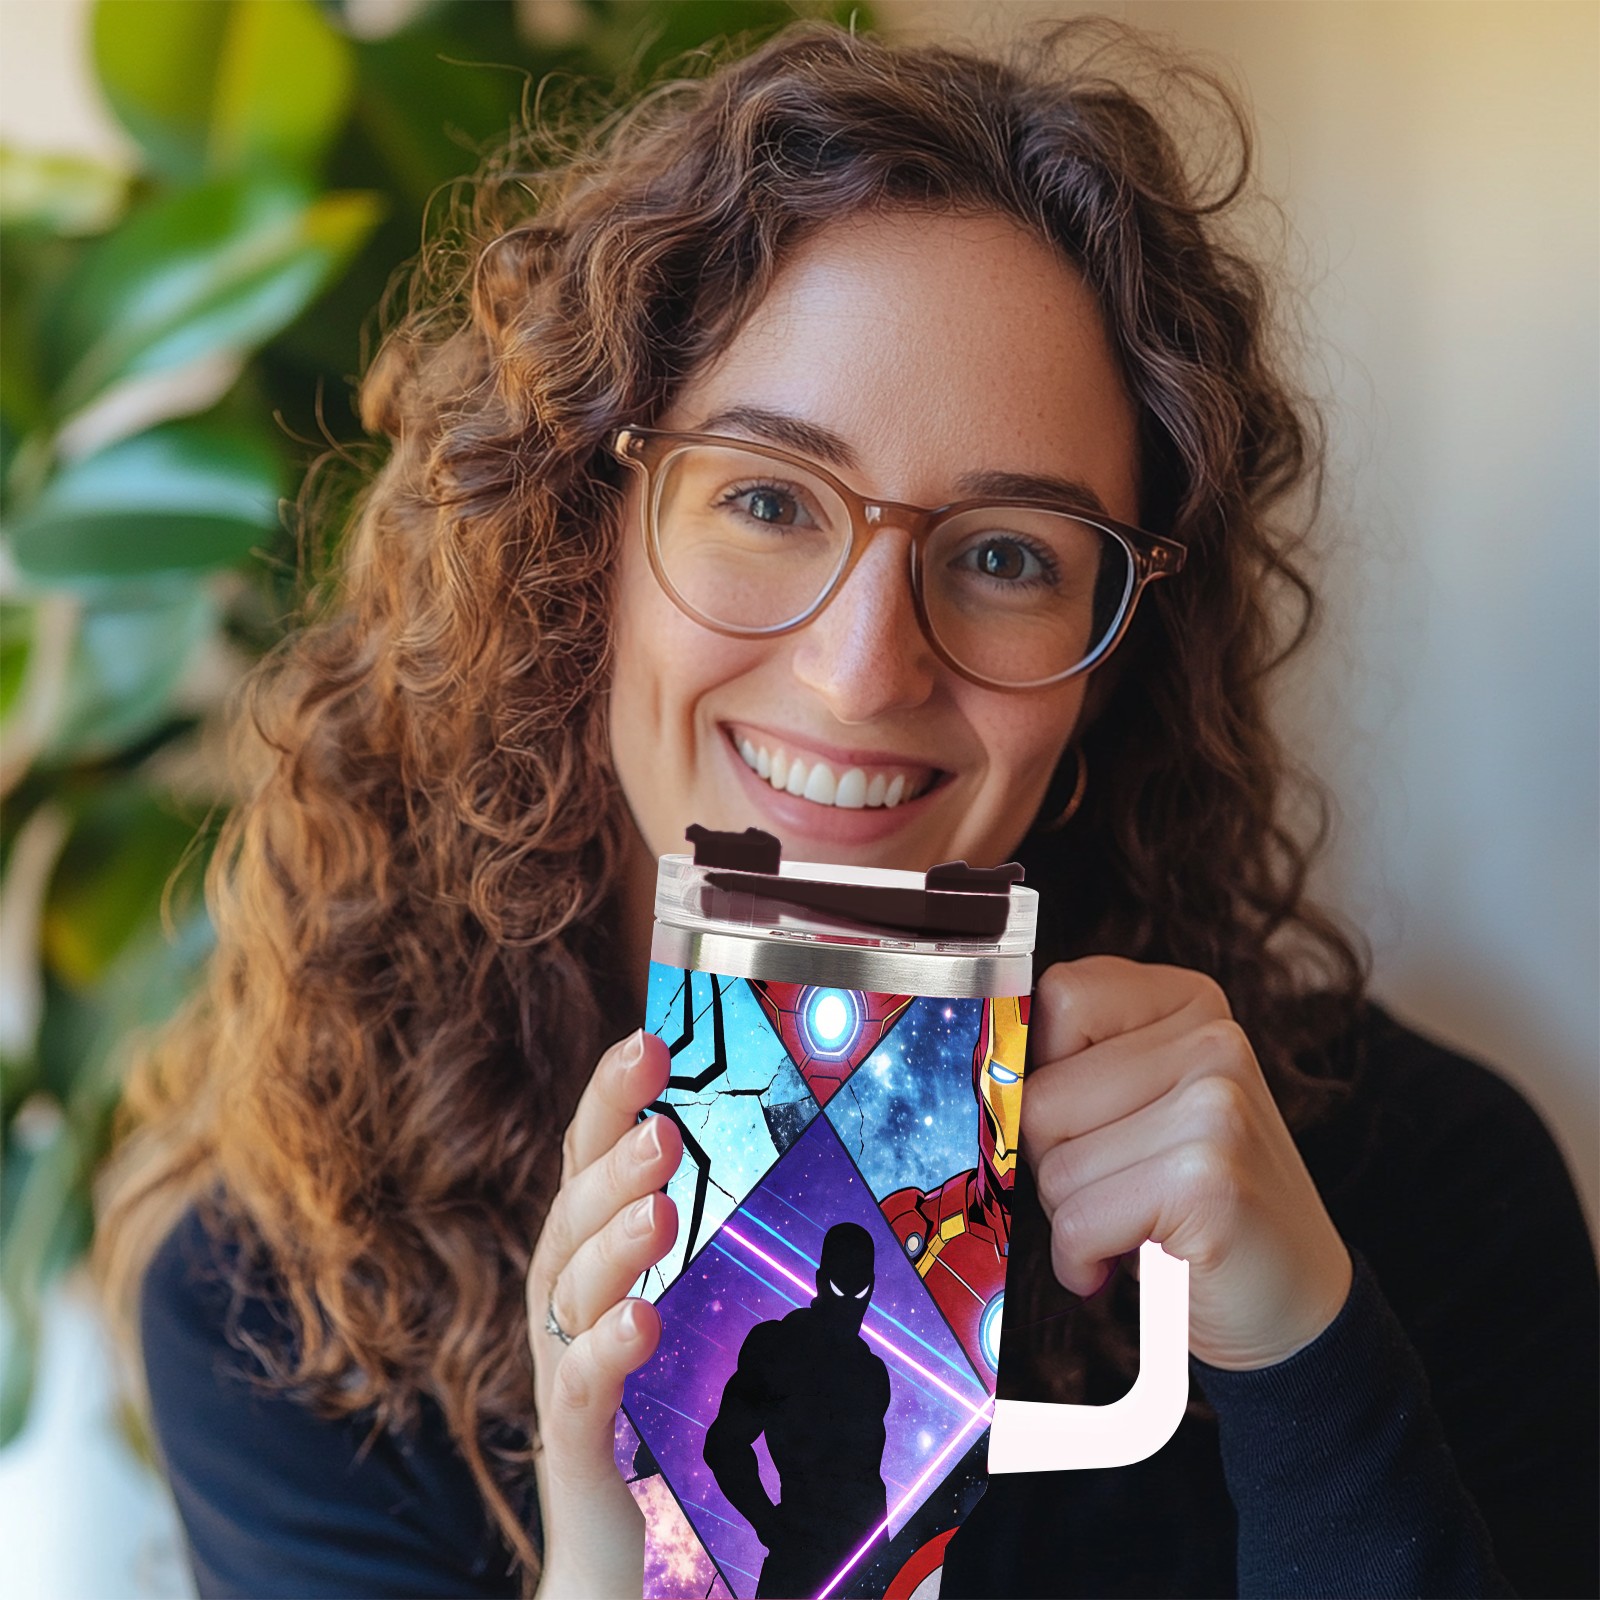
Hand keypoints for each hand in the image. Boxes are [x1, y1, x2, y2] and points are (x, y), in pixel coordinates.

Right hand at [525, 1029, 680, 1596]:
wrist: (614, 1553)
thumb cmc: (660, 1407)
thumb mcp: (693, 1302)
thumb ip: (722, 1238)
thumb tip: (813, 1148)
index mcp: (593, 1253)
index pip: (590, 1159)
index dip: (610, 1098)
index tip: (650, 1038)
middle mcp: (565, 1297)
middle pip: (573, 1210)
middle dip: (613, 1159)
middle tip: (663, 1124)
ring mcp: (560, 1366)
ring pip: (568, 1287)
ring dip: (611, 1238)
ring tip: (660, 1206)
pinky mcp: (573, 1444)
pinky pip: (575, 1390)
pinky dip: (603, 1349)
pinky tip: (640, 1321)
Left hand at [1022, 957, 1351, 1369]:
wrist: (1295, 1307)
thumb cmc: (1194, 1204)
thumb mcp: (1143, 1105)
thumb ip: (1079, 1063)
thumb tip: (988, 1072)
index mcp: (1191, 1002)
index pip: (1059, 997)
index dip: (1043, 1072)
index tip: (1082, 1120)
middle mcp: (1214, 1040)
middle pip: (1041, 1094)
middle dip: (1054, 1159)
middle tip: (1118, 1188)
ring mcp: (1216, 1106)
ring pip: (1053, 1163)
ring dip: (1072, 1216)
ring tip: (1135, 1223)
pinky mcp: (1207, 1179)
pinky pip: (1077, 1221)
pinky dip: (1083, 1259)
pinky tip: (1130, 1262)